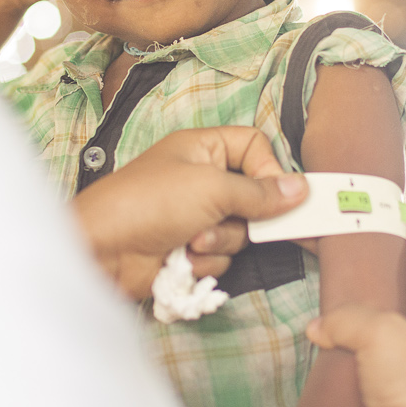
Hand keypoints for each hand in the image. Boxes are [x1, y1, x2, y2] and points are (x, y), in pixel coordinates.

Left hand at [73, 127, 307, 298]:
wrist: (104, 251)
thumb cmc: (151, 203)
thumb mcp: (212, 188)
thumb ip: (260, 193)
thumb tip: (301, 189)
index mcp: (203, 148)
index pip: (254, 146)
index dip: (269, 169)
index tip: (280, 195)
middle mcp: (202, 179)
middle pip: (254, 195)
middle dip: (245, 215)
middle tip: (235, 219)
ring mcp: (196, 216)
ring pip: (240, 231)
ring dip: (221, 240)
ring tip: (193, 240)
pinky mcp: (190, 249)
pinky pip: (222, 256)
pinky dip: (206, 260)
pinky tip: (182, 258)